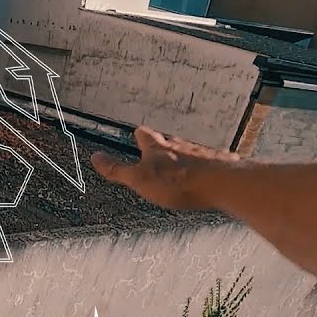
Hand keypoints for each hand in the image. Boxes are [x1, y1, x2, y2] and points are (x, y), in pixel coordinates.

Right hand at [90, 126, 241, 209]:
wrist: (219, 183)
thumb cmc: (177, 183)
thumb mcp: (139, 180)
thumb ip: (117, 170)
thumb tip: (94, 157)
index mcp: (159, 150)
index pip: (146, 137)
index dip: (141, 136)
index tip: (137, 133)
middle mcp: (181, 147)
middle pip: (170, 141)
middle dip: (165, 145)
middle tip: (161, 147)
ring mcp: (203, 154)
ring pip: (192, 151)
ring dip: (187, 156)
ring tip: (185, 163)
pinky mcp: (222, 164)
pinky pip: (215, 162)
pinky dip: (211, 166)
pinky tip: (212, 172)